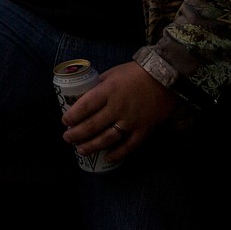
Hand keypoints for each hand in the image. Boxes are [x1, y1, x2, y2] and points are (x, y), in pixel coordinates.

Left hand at [61, 61, 176, 161]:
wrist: (165, 76)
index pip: (84, 107)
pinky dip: (118, 154)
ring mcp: (131, 120)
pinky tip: (107, 157)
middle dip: (76, 134)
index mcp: (108, 91)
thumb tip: (84, 95)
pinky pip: (129, 146)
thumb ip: (99, 86)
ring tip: (80, 150)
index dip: (72, 116)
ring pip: (107, 138)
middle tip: (67, 138)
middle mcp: (117, 107)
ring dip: (92, 146)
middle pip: (92, 125)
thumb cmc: (135, 72)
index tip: (65, 121)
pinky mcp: (144, 129)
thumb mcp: (112, 73)